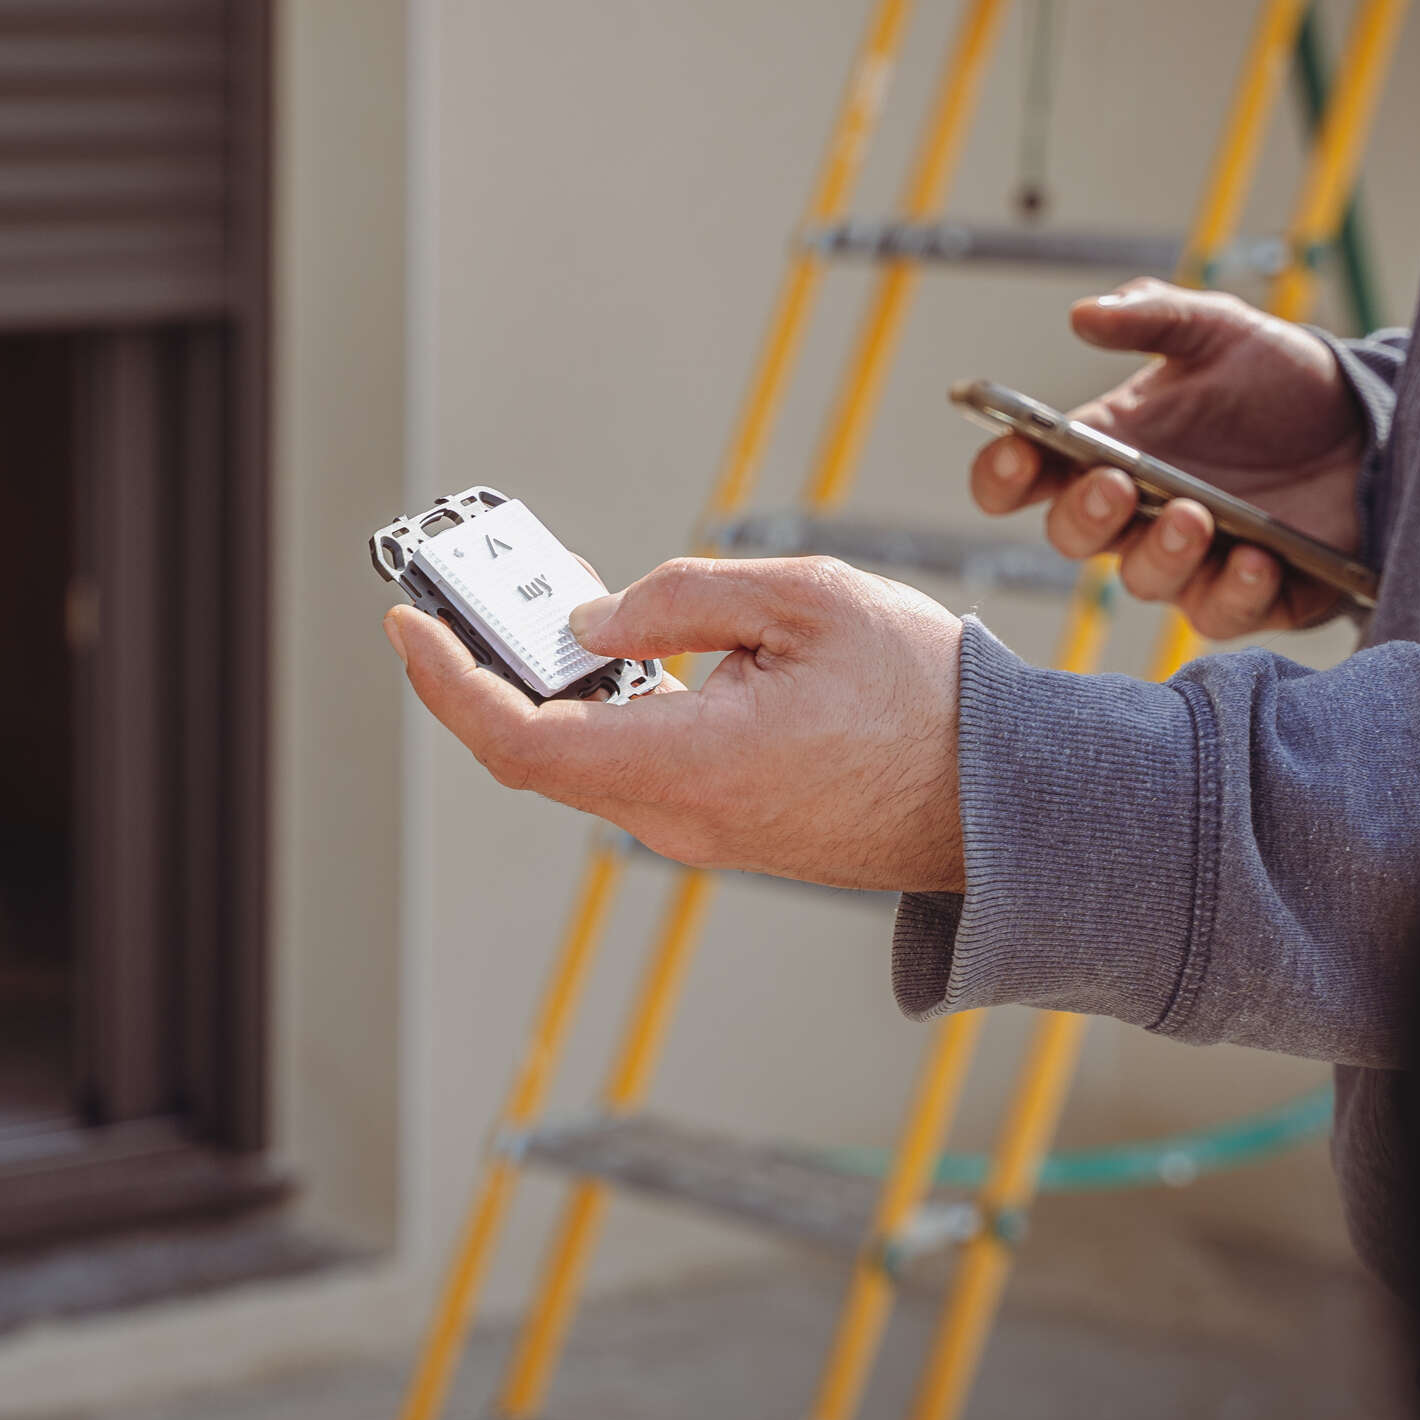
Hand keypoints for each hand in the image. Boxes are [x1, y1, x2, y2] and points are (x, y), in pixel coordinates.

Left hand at [384, 556, 964, 890]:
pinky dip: (610, 707)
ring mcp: (702, 833)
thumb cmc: (927, 700)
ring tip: (551, 600)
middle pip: (544, 747)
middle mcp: (680, 818)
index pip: (520, 738)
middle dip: (496, 665)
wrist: (1010, 798)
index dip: (448, 681)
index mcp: (689, 765)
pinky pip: (638, 765)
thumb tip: (593, 622)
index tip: (408, 624)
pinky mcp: (726, 828)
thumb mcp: (804, 601)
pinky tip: (620, 651)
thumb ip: (683, 600)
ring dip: (558, 683)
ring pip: (591, 754)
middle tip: (474, 586)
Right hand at [972, 278, 1367, 636]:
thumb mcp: (1218, 330)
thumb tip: (1083, 313)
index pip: (1027, 478)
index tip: (1016, 454)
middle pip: (1074, 536)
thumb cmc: (1276, 379)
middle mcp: (1137, 514)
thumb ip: (1152, 316)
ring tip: (1196, 516)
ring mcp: (1192, 559)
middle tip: (1117, 485)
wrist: (1372, 421)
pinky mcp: (1254, 594)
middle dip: (1084, 516)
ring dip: (1162, 554)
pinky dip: (1236, 592)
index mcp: (1108, 451)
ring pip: (1145, 582)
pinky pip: (1223, 613)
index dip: (1003, 475)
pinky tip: (1257, 558)